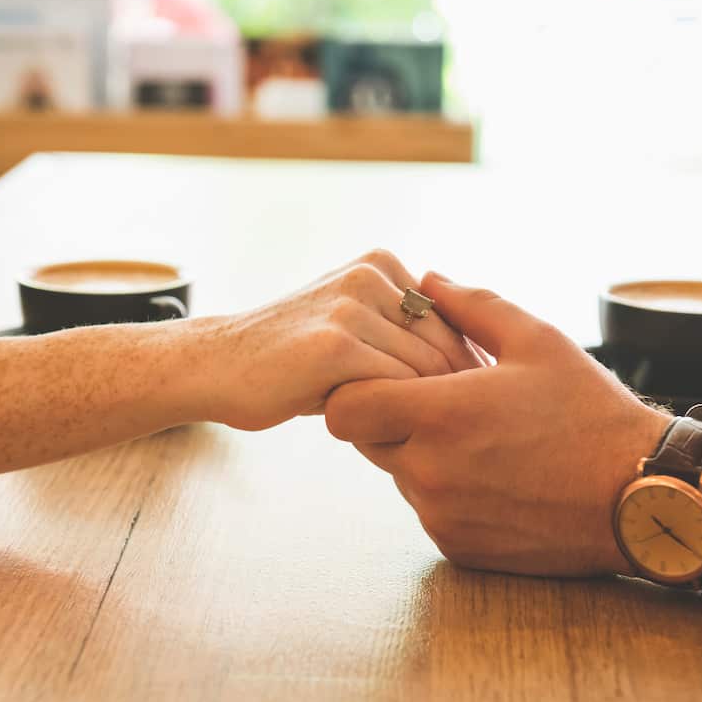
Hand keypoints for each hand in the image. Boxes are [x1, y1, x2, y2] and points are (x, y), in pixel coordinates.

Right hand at [196, 251, 483, 431]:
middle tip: (455, 435)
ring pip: (425, 370)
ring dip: (426, 410)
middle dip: (455, 393)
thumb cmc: (294, 360)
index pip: (453, 320)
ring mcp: (351, 307)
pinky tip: (384, 434)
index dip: (467, 369)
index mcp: (382, 264)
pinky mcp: (335, 345)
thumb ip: (405, 331)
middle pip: (446, 344)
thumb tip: (482, 365)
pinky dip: (398, 417)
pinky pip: (396, 387)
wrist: (219, 365)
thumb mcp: (354, 326)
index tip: (470, 410)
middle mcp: (371, 275)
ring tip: (415, 437)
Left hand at [325, 272, 670, 576]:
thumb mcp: (538, 341)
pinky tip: (497, 475)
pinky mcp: (457, 547)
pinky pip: (428, 510)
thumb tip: (427, 279)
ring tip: (482, 438)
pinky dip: (448, 490)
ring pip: (399, 474)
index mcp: (440, 415)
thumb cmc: (592, 413)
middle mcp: (430, 472)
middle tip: (443, 400)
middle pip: (366, 440)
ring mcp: (441, 515)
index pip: (345, 408)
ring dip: (421, 453)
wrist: (643, 498)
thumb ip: (472, 305)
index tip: (388, 376)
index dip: (356, 389)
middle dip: (391, 416)